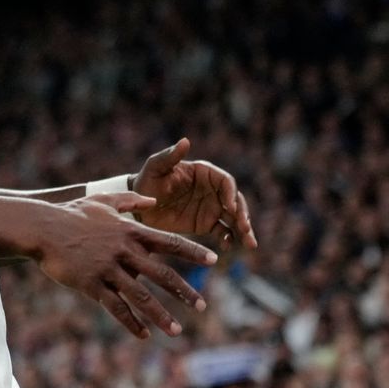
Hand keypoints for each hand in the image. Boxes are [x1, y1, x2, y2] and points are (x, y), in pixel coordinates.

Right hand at [34, 192, 216, 338]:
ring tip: (177, 330)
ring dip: (161, 315)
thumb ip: (130, 199)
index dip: (193, 252)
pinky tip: (143, 334)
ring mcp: (108, 269)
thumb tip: (153, 198)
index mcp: (130, 230)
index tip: (213, 260)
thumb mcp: (104, 200)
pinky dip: (131, 322)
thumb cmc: (73, 213)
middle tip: (201, 306)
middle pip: (162, 274)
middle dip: (184, 291)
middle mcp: (124, 251)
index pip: (169, 242)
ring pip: (141, 296)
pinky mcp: (92, 284)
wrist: (43, 228)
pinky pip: (115, 307)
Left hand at [131, 138, 257, 250]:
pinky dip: (228, 239)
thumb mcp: (156, 167)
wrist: (138, 207)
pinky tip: (228, 246)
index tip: (230, 207)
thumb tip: (185, 141)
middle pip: (235, 200)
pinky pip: (222, 231)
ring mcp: (210, 207)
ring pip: (233, 218)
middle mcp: (211, 189)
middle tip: (246, 228)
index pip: (225, 181)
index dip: (231, 193)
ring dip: (243, 229)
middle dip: (243, 214)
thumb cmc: (147, 181)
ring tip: (250, 243)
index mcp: (204, 173)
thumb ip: (171, 156)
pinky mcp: (205, 224)